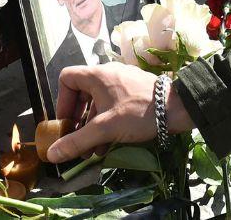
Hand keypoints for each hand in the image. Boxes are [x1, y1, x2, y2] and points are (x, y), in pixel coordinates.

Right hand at [49, 63, 192, 162]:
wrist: (178, 108)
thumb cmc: (138, 112)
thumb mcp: (105, 129)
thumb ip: (77, 141)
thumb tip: (51, 155)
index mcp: (97, 75)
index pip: (67, 78)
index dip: (61, 101)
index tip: (66, 123)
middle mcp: (108, 74)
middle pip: (82, 93)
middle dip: (78, 120)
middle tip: (77, 140)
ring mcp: (123, 82)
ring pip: (98, 102)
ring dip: (92, 126)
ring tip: (92, 151)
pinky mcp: (135, 92)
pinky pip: (113, 105)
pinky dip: (107, 122)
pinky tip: (108, 144)